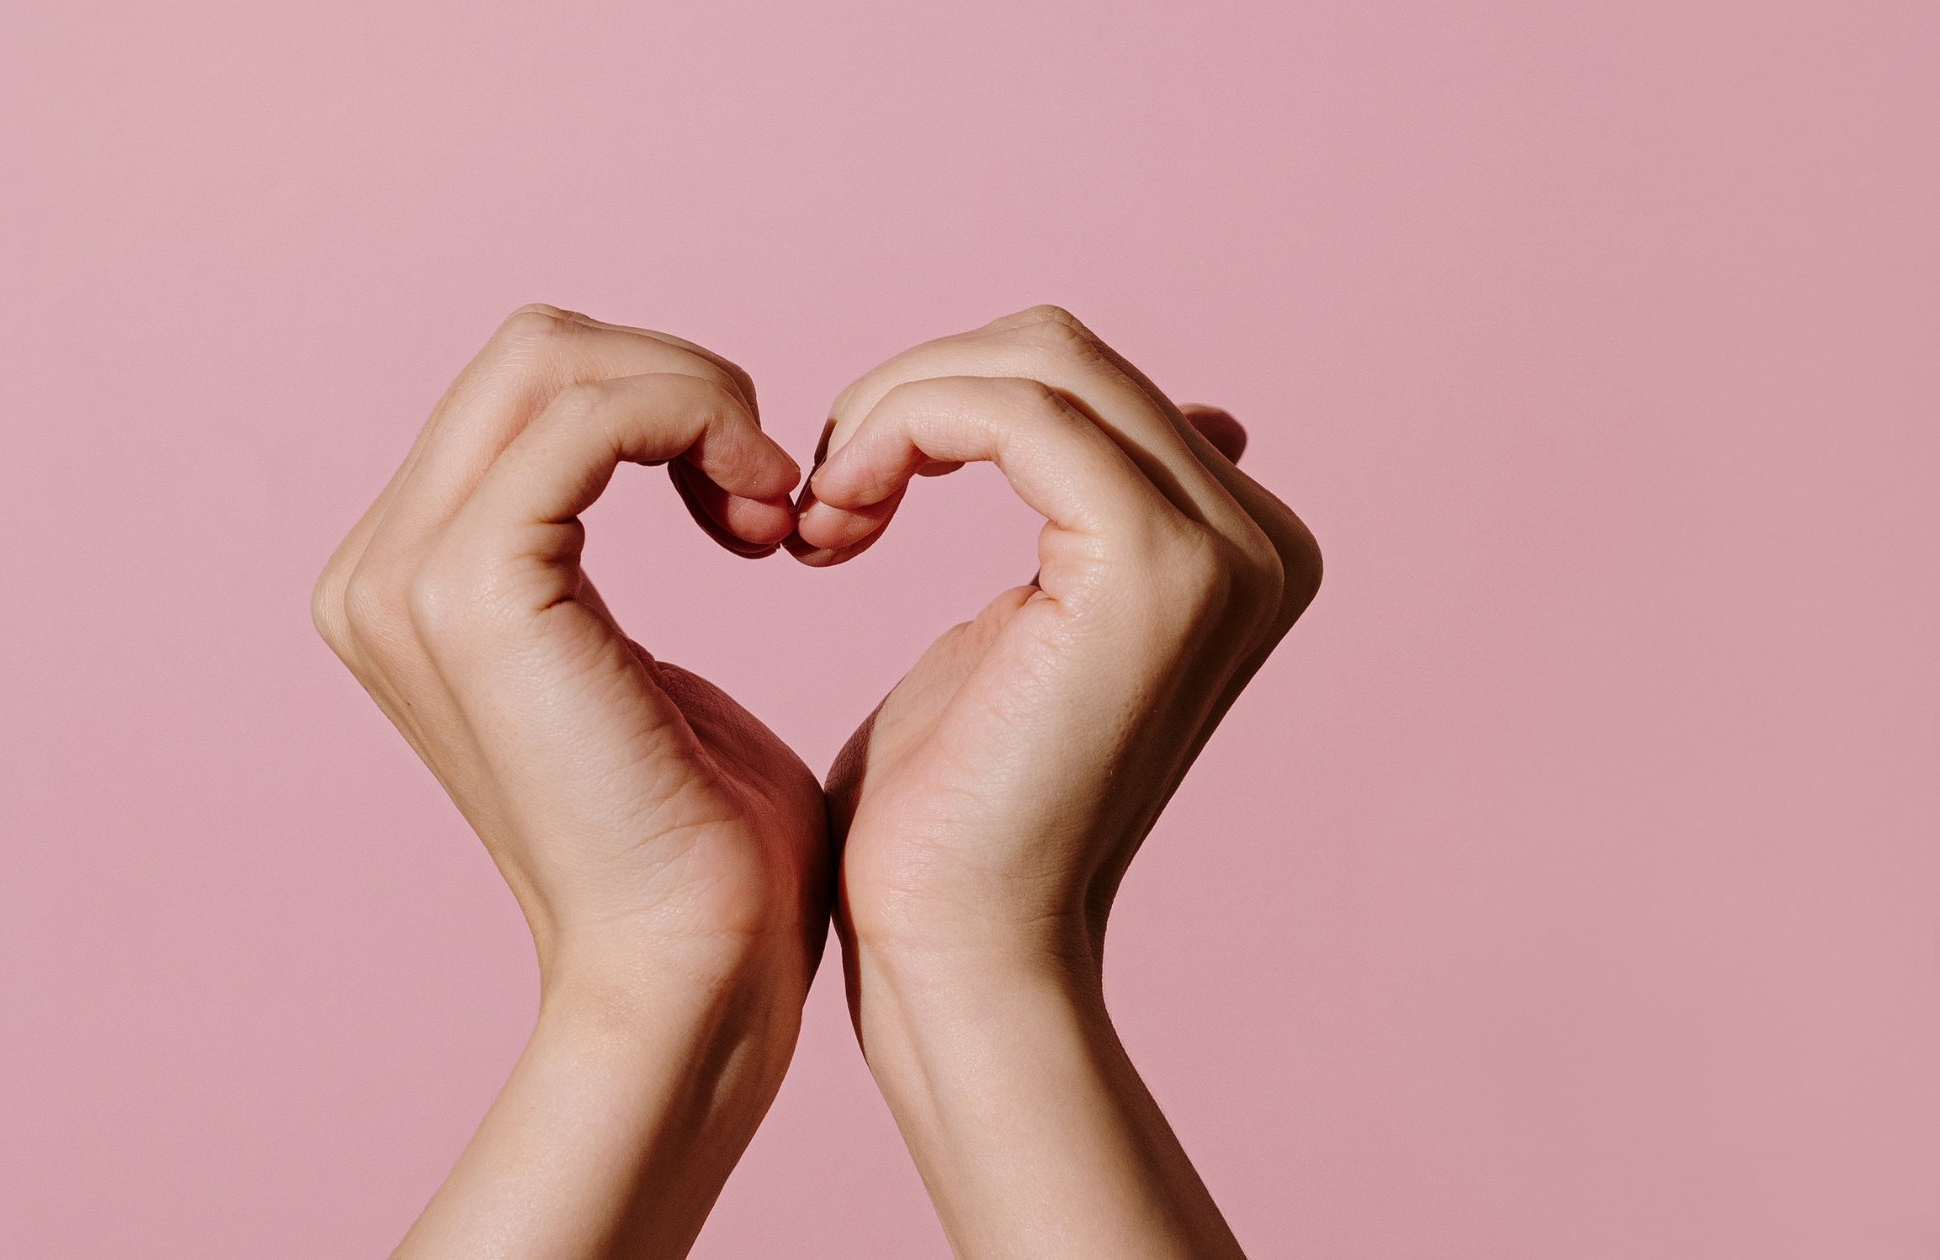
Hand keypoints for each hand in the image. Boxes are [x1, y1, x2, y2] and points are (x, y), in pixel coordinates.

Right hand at [312, 306, 829, 1259]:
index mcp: (405, 584)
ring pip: (556, 357)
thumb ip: (603, 558)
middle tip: (772, 492)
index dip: (658, 406)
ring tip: (772, 510)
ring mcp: (407, 579)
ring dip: (697, 402)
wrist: (691, 976)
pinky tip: (766, 519)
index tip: (757, 500)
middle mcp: (377, 571)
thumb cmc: (701, 843)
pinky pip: (594, 414)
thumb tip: (663, 456)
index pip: (526, 392)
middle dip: (678, 385)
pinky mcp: (474, 591)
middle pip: (533, 351)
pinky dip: (699, 423)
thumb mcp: (635, 663)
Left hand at [794, 306, 1320, 1257]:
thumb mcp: (1020, 629)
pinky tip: (838, 523)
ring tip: (827, 519)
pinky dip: (901, 431)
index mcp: (1241, 549)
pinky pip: (1009, 409)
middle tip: (827, 499)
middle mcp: (1262, 539)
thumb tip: (1186, 417)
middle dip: (915, 397)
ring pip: (1034, 361)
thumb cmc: (953, 815)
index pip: (1082, 382)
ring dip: (895, 414)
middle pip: (1060, 351)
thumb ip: (1080, 519)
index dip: (943, 406)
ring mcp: (1224, 549)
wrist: (957, 952)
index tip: (850, 496)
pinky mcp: (1153, 566)